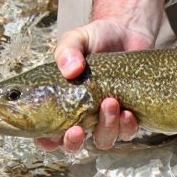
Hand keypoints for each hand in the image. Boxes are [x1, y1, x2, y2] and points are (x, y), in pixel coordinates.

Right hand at [35, 0, 165, 151]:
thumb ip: (67, 51)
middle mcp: (82, 116)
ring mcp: (107, 118)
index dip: (46, 141)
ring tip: (110, 103)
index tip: (51, 135)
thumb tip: (71, 70)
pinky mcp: (129, 115)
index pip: (46, 134)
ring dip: (106, 128)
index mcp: (61, 104)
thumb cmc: (96, 37)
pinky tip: (128, 112)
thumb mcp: (76, 39)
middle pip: (74, 145)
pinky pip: (127, 132)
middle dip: (74, 142)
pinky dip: (127, 126)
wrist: (128, 31)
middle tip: (77, 129)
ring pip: (103, 140)